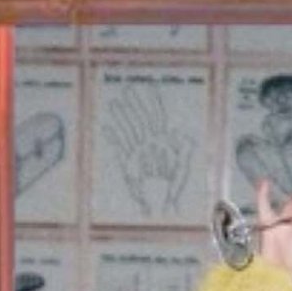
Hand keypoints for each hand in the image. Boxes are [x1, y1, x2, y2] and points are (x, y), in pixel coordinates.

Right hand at [104, 83, 195, 216]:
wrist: (161, 202)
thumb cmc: (173, 186)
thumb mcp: (183, 168)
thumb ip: (183, 151)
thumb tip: (181, 136)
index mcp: (163, 141)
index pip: (157, 118)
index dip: (153, 103)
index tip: (149, 88)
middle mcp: (149, 144)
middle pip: (141, 120)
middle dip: (135, 104)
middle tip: (128, 89)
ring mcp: (138, 152)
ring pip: (130, 130)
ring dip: (123, 117)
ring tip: (115, 104)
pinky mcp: (129, 163)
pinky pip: (122, 147)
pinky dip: (115, 138)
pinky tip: (108, 129)